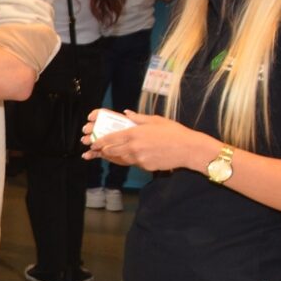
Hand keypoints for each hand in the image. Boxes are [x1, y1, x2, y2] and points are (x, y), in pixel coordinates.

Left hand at [81, 110, 213, 173]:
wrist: (188, 149)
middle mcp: (134, 147)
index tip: (93, 143)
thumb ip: (138, 118)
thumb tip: (127, 113)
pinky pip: (132, 163)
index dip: (99, 141)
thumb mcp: (155, 120)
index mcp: (134, 133)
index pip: (111, 138)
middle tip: (96, 150)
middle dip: (102, 151)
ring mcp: (139, 158)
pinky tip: (125, 158)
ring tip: (106, 155)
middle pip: (112, 151)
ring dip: (112, 157)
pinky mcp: (145, 167)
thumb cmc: (173, 132)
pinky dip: (127, 160)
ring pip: (120, 159)